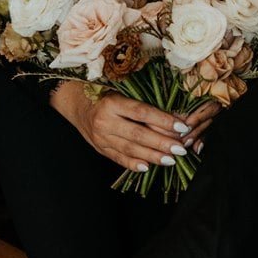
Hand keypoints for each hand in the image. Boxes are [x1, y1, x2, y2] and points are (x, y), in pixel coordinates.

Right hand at [52, 82, 219, 172]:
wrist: (75, 102)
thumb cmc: (103, 92)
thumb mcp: (121, 91)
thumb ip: (143, 103)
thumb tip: (173, 115)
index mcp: (112, 102)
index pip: (142, 112)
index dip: (163, 120)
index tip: (182, 127)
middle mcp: (105, 121)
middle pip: (138, 134)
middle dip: (162, 143)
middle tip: (181, 149)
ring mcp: (101, 137)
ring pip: (130, 149)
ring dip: (152, 156)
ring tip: (171, 160)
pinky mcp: (99, 148)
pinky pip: (118, 158)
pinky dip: (133, 164)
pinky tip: (148, 167)